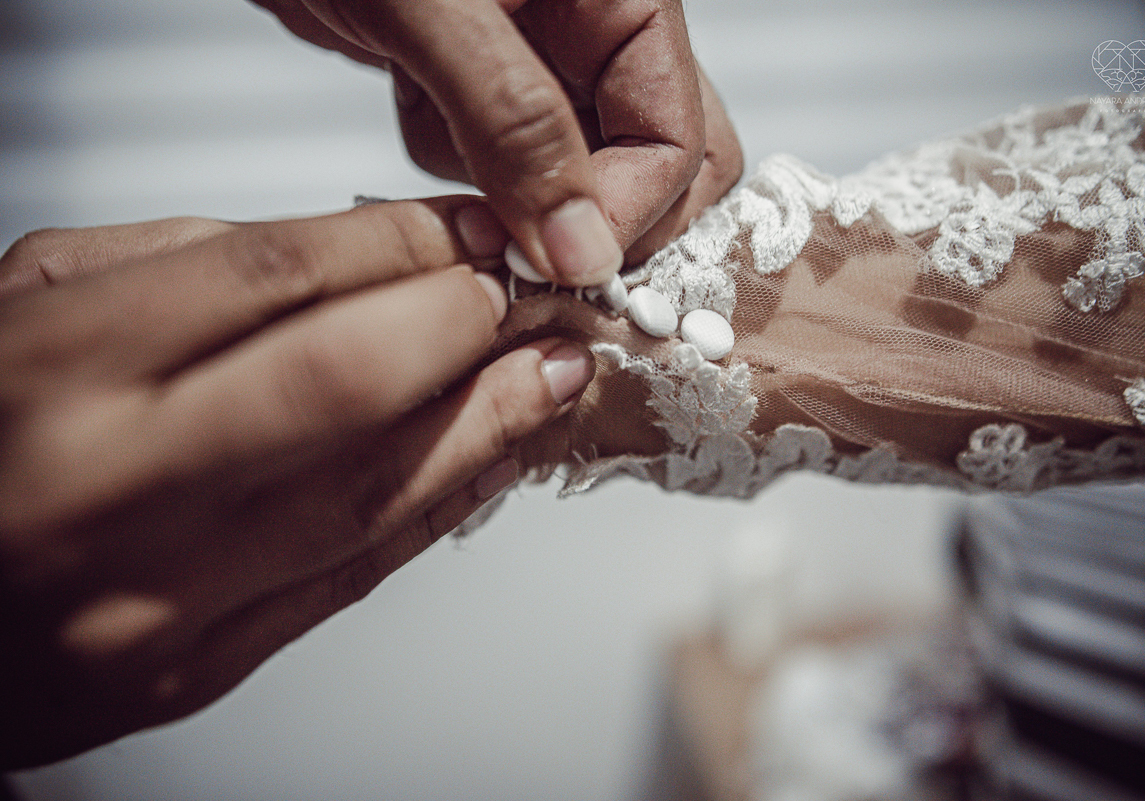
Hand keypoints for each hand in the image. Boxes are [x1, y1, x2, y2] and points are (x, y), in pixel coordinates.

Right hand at [0, 200, 594, 767]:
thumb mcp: (26, 306)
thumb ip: (177, 269)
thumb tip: (354, 260)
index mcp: (53, 365)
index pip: (274, 275)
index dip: (403, 243)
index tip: (472, 231)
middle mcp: (107, 482)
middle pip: (342, 381)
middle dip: (460, 327)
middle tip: (527, 298)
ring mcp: (152, 594)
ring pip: (369, 494)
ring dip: (487, 424)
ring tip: (552, 376)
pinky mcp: (189, 669)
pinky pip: (351, 577)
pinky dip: (442, 508)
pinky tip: (495, 460)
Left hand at [251, 0, 742, 278]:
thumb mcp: (436, 10)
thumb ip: (517, 125)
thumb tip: (582, 250)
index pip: (677, 139)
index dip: (626, 213)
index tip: (558, 265)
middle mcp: (598, 36)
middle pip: (655, 168)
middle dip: (593, 220)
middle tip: (527, 249)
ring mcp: (544, 68)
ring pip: (575, 182)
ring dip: (513, 191)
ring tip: (441, 124)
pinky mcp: (487, 92)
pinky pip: (503, 169)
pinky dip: (457, 165)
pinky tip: (416, 102)